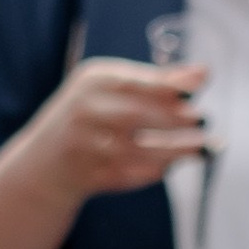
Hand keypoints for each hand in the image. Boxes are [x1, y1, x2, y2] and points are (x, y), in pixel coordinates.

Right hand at [28, 56, 209, 201]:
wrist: (44, 162)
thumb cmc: (90, 116)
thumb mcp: (112, 89)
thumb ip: (157, 82)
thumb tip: (203, 73)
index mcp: (92, 81)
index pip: (134, 80)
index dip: (169, 83)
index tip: (201, 83)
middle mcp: (84, 110)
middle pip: (135, 114)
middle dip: (174, 119)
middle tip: (204, 120)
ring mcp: (84, 145)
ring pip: (136, 150)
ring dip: (174, 150)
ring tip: (202, 148)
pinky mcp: (89, 175)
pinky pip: (129, 174)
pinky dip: (153, 171)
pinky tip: (170, 165)